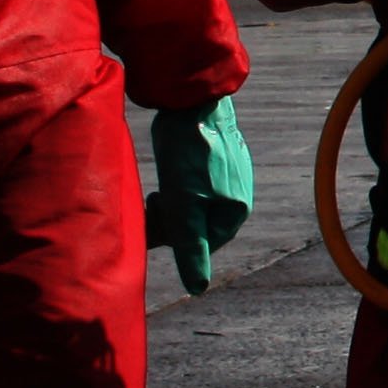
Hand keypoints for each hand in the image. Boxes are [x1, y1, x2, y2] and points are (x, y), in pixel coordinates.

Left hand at [147, 98, 254, 293]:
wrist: (193, 99)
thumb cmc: (189, 153)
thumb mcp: (184, 205)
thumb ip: (190, 247)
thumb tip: (197, 288)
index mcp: (236, 210)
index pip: (203, 245)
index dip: (175, 241)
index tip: (153, 225)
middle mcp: (236, 194)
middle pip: (197, 224)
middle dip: (171, 221)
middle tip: (151, 204)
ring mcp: (227, 174)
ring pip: (192, 203)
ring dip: (171, 204)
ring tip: (155, 190)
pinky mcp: (213, 157)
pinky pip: (193, 183)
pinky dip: (175, 184)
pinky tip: (165, 172)